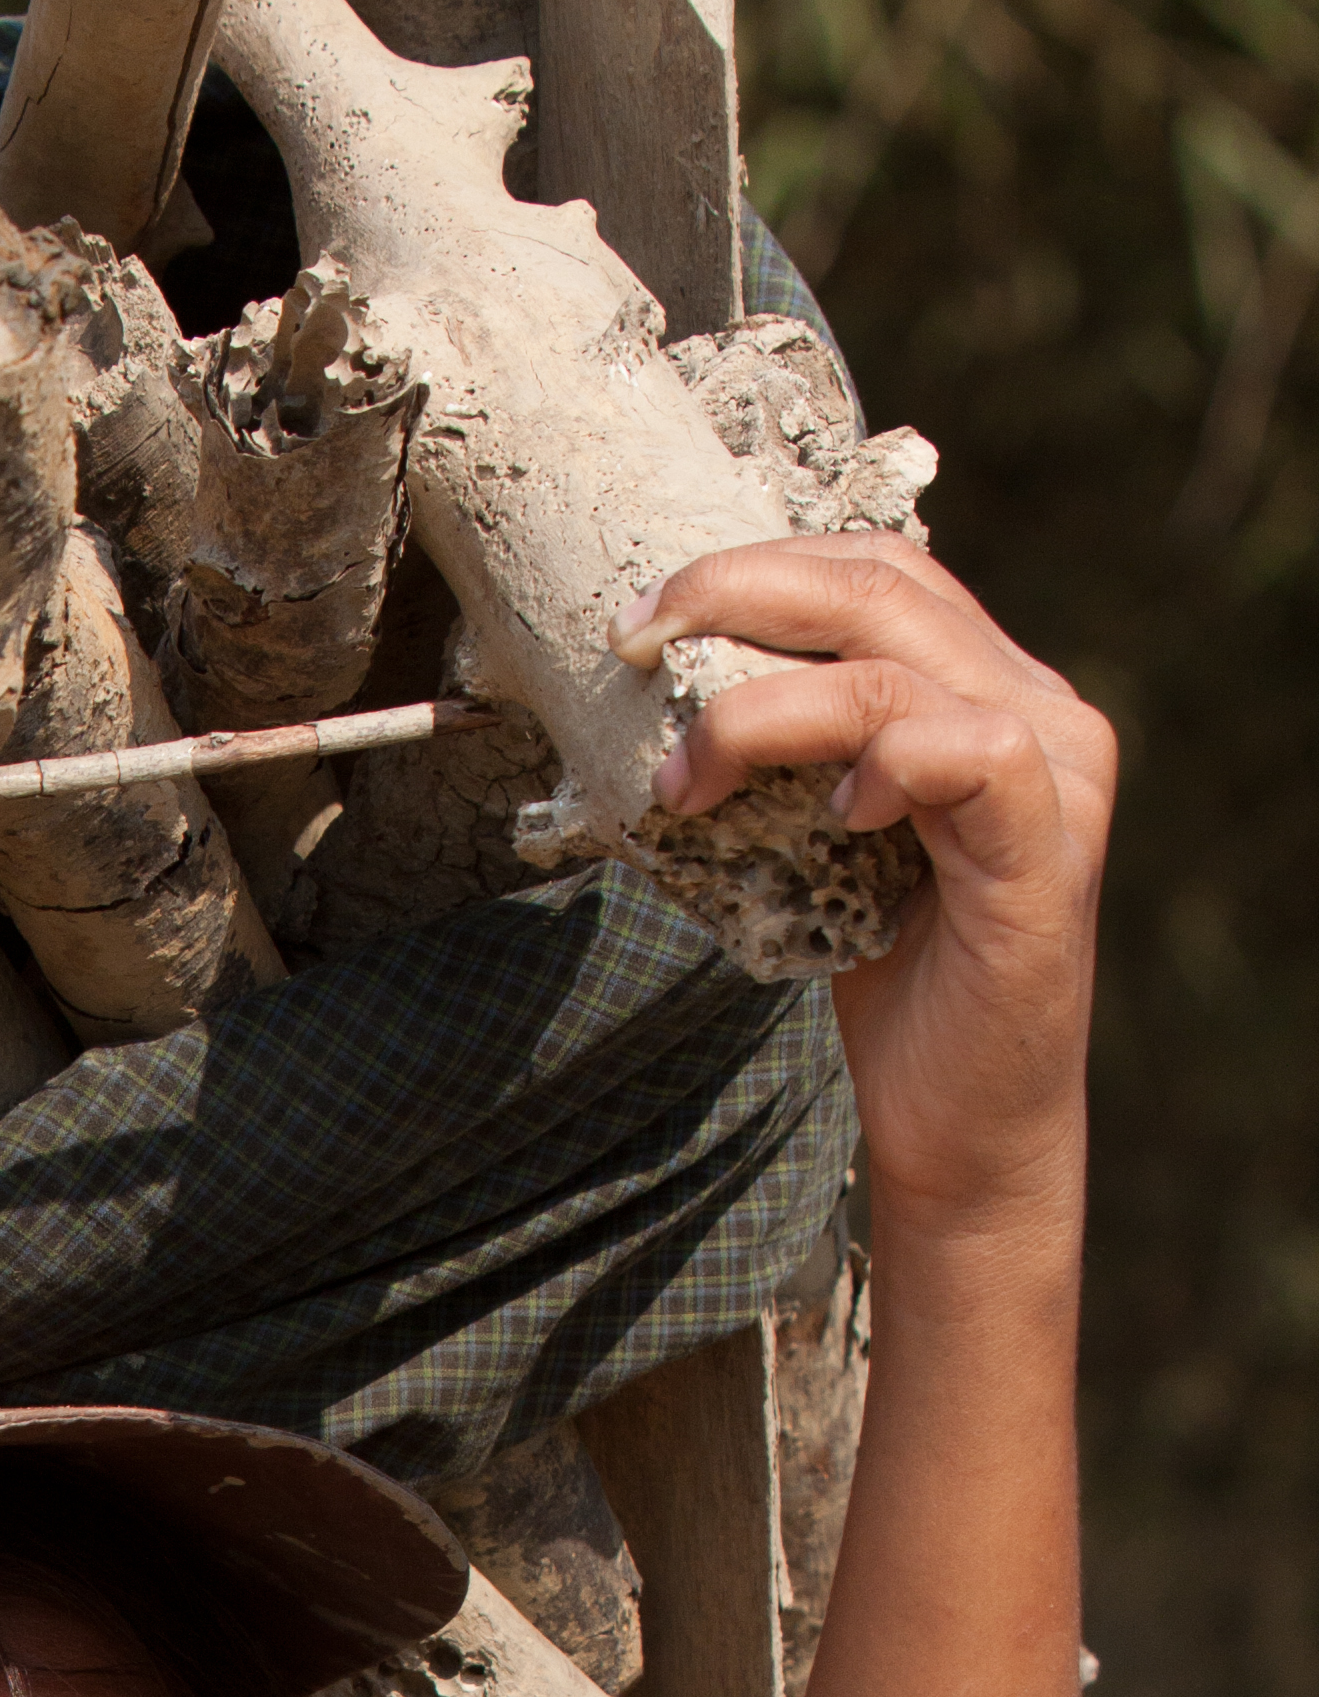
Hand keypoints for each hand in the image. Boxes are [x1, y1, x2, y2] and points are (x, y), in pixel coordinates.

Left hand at [620, 538, 1114, 1229]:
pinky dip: (884, 763)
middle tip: (641, 641)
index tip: (651, 619)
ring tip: (689, 776)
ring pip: (899, 669)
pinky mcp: (1048, 854)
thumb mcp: (820, 842)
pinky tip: (833, 816)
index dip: (759, 569)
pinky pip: (969, 755)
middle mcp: (1036, 708)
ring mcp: (1055, 775)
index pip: (876, 572)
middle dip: (740, 595)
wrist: (962, 1127)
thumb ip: (791, 755)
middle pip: (883, 587)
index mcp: (984, 688)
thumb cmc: (892, 986)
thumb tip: (668, 696)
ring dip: (762, 709)